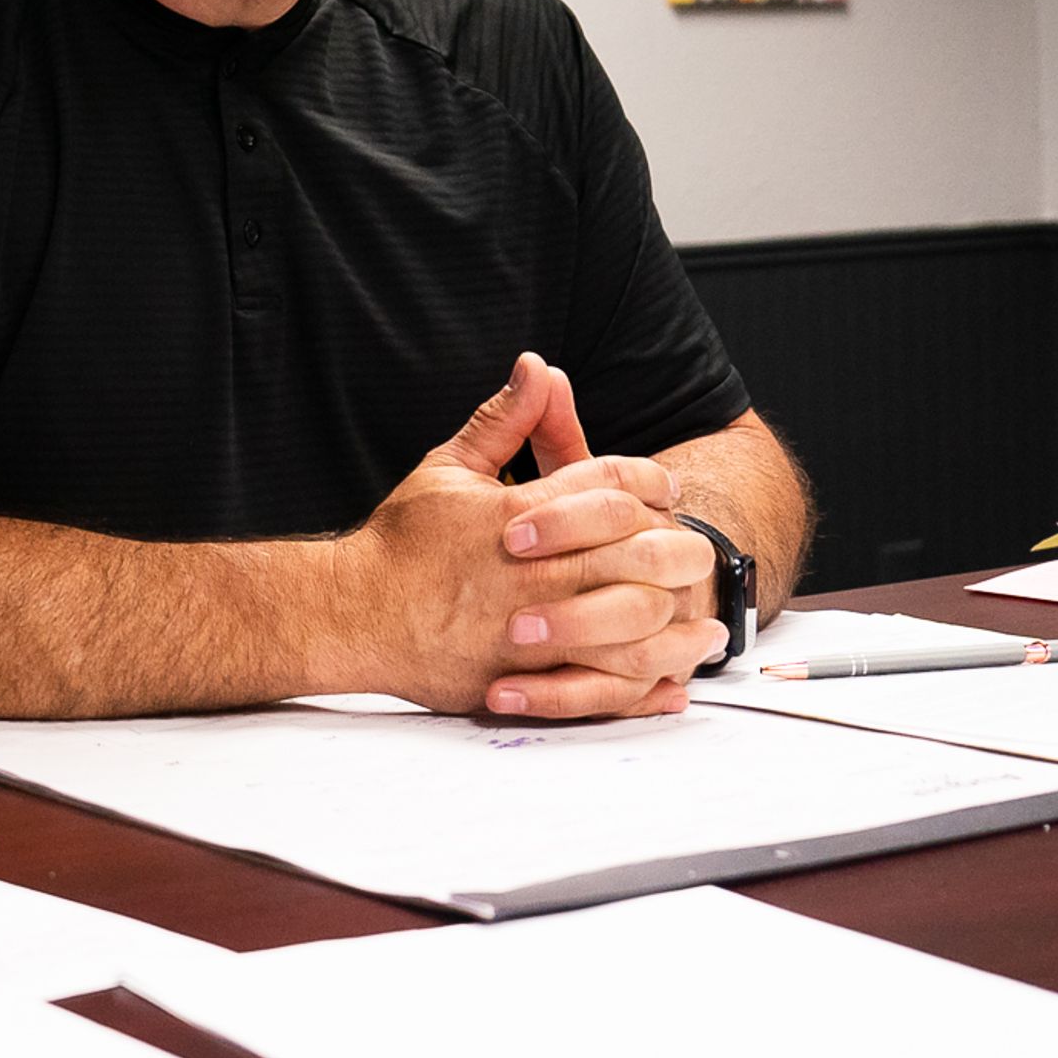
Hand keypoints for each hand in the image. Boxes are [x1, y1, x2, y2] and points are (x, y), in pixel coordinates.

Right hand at [325, 354, 719, 718]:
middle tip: (697, 556)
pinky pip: (602, 689)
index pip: (614, 486)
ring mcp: (532, 631)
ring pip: (634, 627)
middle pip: (642, 555)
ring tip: (705, 629)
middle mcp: (535, 573)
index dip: (650, 483)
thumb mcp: (448, 468)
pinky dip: (644, 691)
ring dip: (678, 629)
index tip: (663, 490)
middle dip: (679, 552)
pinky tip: (670, 686)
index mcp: (521, 515)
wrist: (353, 614)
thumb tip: (539, 366)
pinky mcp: (524, 680)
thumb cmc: (400, 544)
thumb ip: (503, 420)